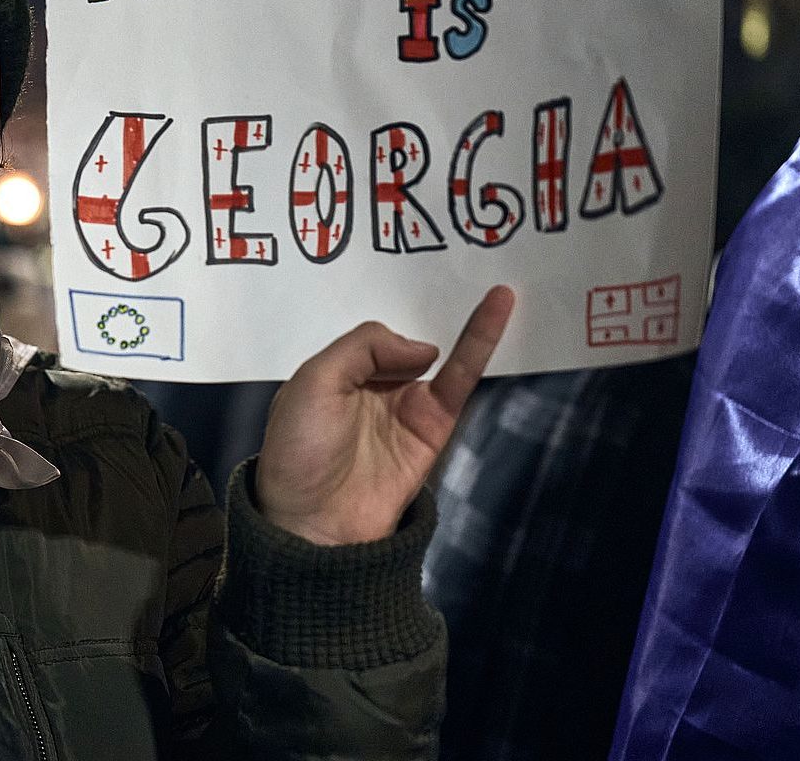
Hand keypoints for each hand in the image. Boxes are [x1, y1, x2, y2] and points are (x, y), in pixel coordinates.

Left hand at [254, 286, 514, 545]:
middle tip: (453, 277)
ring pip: (439, 357)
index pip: (368, 338)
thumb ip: (362, 348)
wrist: (317, 522)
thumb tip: (425, 348)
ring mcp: (404, 408)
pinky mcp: (433, 428)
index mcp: (333, 376)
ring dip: (467, 323)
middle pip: (403, 344)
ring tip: (496, 289)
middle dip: (423, 318)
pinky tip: (498, 309)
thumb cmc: (301, 450)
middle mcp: (370, 388)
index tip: (391, 334)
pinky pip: (461, 380)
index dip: (383, 330)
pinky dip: (481, 343)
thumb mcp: (313, 382)